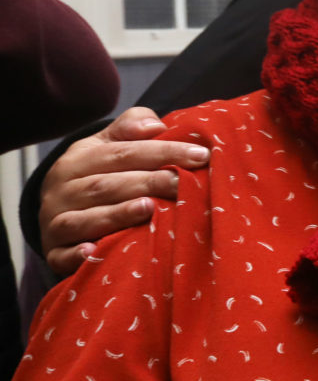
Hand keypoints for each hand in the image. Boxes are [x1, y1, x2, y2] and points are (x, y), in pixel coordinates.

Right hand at [38, 106, 208, 276]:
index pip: (121, 153)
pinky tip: (95, 251)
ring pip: (83, 219)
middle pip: (106, 185)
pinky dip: (78, 255)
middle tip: (185, 184)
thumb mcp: (107, 148)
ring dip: (117, 214)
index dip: (162, 152)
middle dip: (149, 183)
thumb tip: (156, 126)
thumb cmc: (98, 177)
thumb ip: (130, 130)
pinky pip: (62, 255)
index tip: (201, 155)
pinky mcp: (55, 253)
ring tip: (149, 208)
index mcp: (75, 161)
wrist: (59, 217)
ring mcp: (54, 224)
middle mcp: (60, 192)